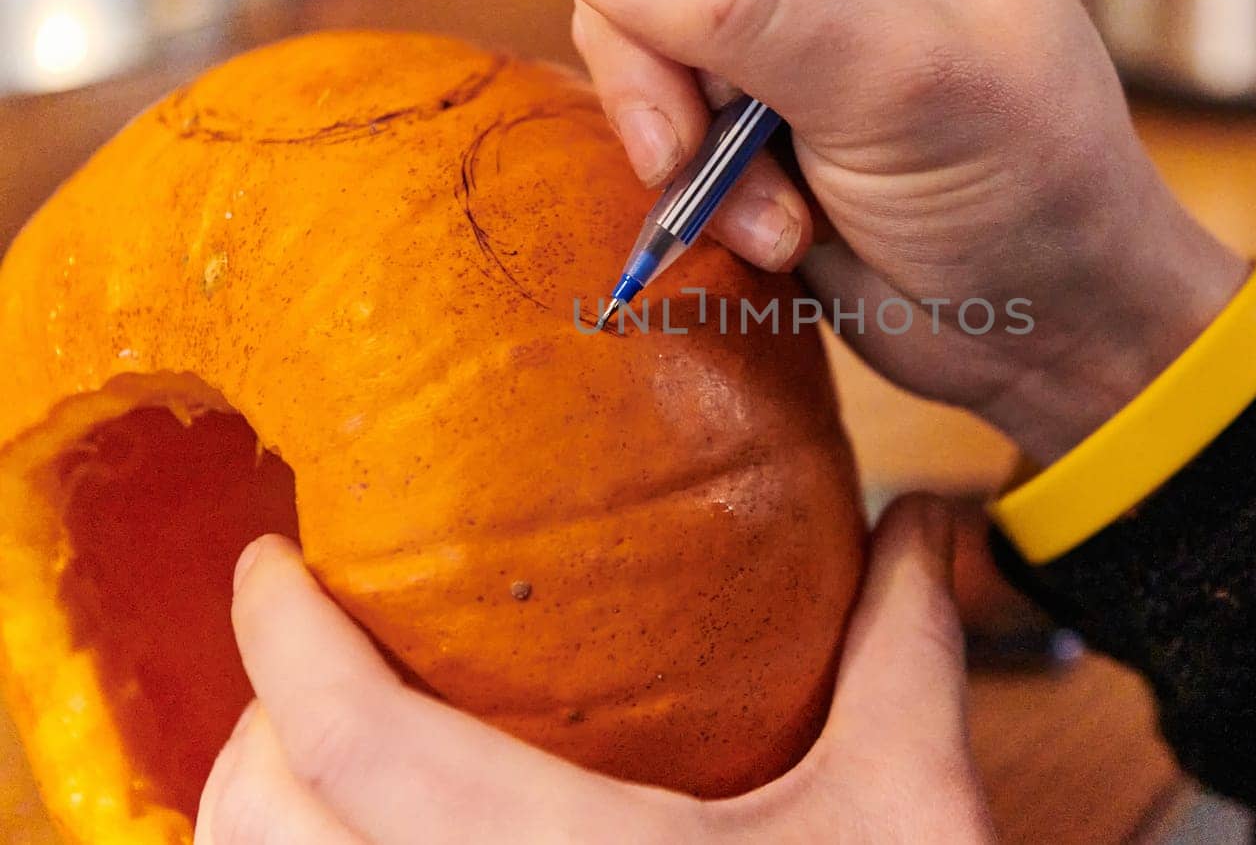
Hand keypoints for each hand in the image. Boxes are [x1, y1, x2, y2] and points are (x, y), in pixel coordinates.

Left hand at [196, 496, 993, 844]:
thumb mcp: (904, 802)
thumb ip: (900, 647)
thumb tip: (925, 516)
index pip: (357, 743)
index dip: (284, 640)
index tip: (273, 561)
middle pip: (260, 827)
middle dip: (256, 719)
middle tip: (311, 644)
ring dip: (262, 811)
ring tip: (322, 745)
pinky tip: (371, 844)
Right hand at [539, 0, 1248, 461]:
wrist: (1038, 320)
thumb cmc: (1024, 183)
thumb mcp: (900, 81)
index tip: (737, 57)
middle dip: (656, 34)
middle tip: (714, 134)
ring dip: (670, 120)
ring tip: (771, 210)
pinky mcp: (721, 80)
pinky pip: (626, 84)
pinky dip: (675, 168)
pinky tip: (766, 226)